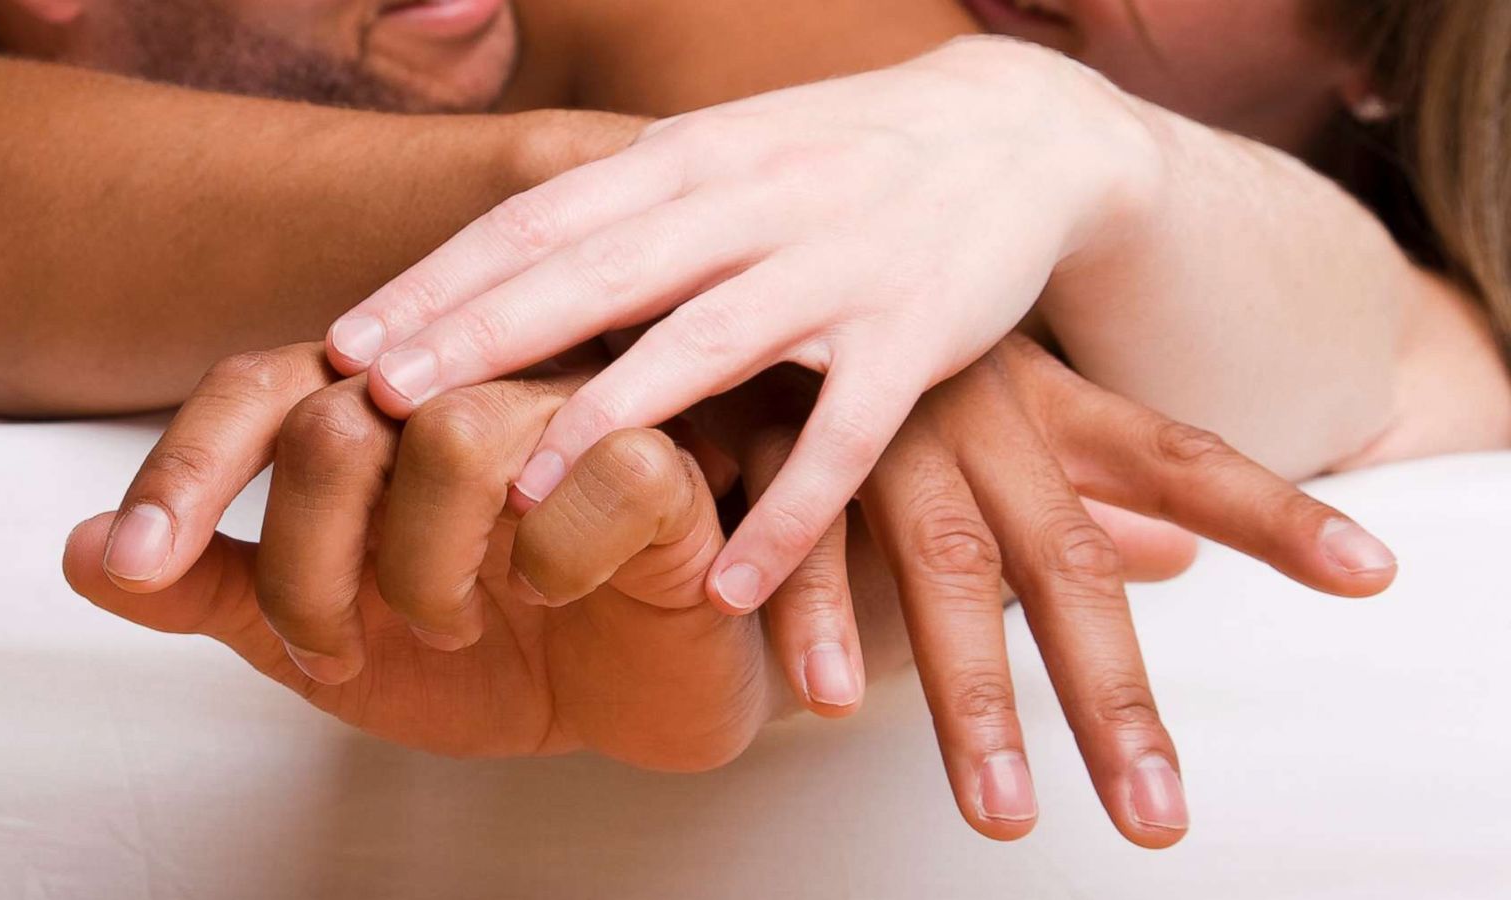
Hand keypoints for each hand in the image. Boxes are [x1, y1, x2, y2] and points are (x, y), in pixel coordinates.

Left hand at [63, 346, 776, 770]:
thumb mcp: (330, 644)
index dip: (184, 470)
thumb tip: (81, 550)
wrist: (632, 703)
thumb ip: (220, 592)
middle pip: (341, 419)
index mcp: (384, 419)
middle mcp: (466, 394)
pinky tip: (564, 594)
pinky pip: (593, 475)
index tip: (139, 565)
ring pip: (457, 436)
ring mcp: (566, 419)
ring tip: (451, 623)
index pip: (261, 389)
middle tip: (341, 646)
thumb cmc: (495, 657)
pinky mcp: (660, 465)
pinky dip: (557, 561)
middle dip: (312, 566)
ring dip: (426, 569)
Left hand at [320, 35, 1162, 613]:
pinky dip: (786, 515)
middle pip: (598, 272)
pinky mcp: (919, 338)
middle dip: (482, 338)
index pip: (543, 215)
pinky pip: (843, 438)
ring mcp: (840, 266)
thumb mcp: (726, 150)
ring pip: (706, 347)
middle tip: (381, 403)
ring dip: (606, 423)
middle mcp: (757, 200)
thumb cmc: (841, 158)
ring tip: (515, 500)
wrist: (1018, 134)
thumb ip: (625, 202)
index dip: (442, 280)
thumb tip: (491, 252)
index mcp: (694, 155)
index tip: (350, 341)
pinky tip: (723, 584)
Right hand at [694, 336, 1396, 848]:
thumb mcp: (995, 404)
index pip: (1174, 457)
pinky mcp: (771, 427)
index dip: (1273, 514)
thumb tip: (1177, 561)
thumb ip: (1083, 491)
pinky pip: (799, 532)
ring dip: (973, 690)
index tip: (1372, 572)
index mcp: (1036, 399)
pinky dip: (816, 611)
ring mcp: (877, 418)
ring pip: (944, 560)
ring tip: (1002, 812)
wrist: (732, 246)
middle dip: (1111, 691)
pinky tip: (829, 696)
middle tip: (1155, 817)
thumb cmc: (876, 342)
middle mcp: (974, 410)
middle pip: (1063, 557)